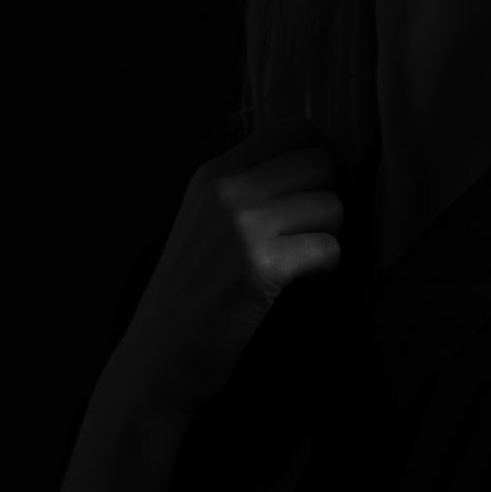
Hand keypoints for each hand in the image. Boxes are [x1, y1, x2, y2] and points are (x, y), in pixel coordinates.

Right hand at [103, 117, 345, 418]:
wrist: (155, 362)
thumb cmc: (190, 299)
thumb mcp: (205, 224)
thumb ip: (249, 192)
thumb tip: (323, 168)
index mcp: (212, 174)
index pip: (295, 128)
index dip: (323, 157)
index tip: (318, 194)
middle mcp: (225, 190)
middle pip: (322, 161)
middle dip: (335, 197)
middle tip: (318, 232)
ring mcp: (240, 226)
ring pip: (331, 204)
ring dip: (332, 236)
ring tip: (307, 263)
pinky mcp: (258, 267)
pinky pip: (328, 248)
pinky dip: (328, 269)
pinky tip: (305, 286)